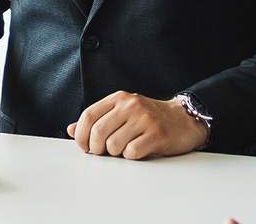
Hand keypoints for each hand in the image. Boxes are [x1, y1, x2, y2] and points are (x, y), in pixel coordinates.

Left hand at [66, 91, 207, 159]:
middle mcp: (131, 105)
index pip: (88, 116)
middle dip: (96, 149)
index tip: (84, 146)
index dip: (80, 135)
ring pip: (113, 146)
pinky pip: (132, 153)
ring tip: (126, 149)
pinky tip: (139, 150)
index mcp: (119, 98)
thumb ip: (98, 120)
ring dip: (116, 154)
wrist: (184, 119)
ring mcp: (144, 119)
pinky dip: (132, 157)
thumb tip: (71, 129)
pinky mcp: (157, 134)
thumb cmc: (150, 118)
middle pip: (98, 133)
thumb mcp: (123, 113)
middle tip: (103, 152)